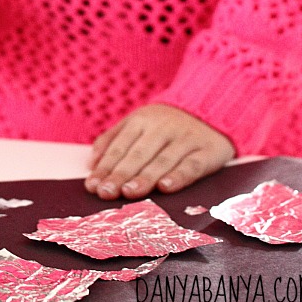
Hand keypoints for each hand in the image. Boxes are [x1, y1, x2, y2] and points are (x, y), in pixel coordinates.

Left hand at [85, 104, 234, 199]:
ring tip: (129, 192)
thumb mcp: (138, 122)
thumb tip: (91, 163)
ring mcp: (186, 138)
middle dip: (120, 174)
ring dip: (144, 177)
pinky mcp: (208, 151)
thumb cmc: (165, 123)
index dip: (106, 166)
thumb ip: (113, 139)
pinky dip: (179, 176)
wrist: (210, 109)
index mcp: (142, 119)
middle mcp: (163, 127)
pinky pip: (192, 165)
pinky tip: (165, 188)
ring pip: (162, 160)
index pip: (120, 145)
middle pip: (138, 154)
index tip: (92, 186)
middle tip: (106, 192)